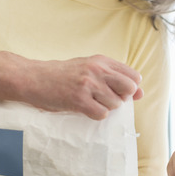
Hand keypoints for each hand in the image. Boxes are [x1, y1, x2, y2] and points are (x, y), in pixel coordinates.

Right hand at [25, 55, 143, 119]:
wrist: (33, 78)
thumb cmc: (62, 75)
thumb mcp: (89, 69)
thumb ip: (114, 78)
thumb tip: (141, 93)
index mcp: (101, 61)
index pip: (133, 76)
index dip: (129, 88)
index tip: (117, 92)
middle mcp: (97, 70)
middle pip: (130, 89)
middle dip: (122, 98)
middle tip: (105, 98)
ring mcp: (88, 84)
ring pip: (116, 104)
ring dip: (105, 107)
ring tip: (89, 101)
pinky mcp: (79, 99)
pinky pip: (102, 114)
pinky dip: (95, 114)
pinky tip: (84, 108)